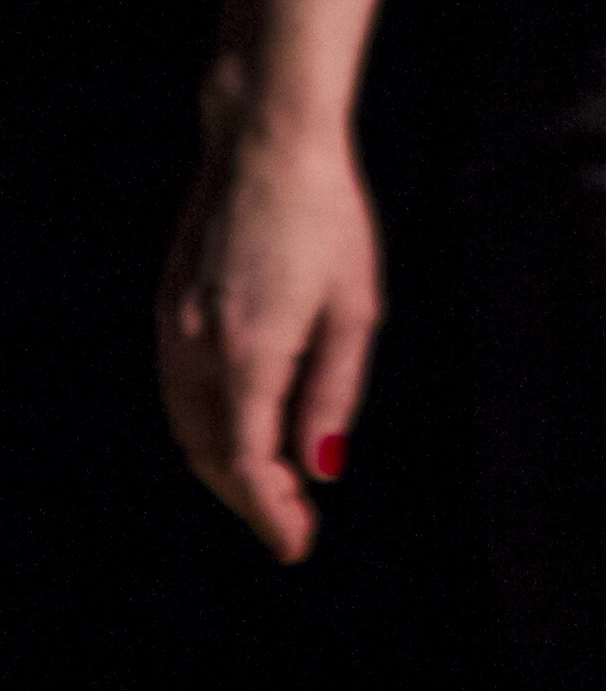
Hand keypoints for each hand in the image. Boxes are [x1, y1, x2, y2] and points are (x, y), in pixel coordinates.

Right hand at [156, 97, 384, 564]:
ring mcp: (172, 327)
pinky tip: (238, 430)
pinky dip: (205, 426)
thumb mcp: (355, 307)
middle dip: (249, 497)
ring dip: (224, 466)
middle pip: (210, 453)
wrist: (266, 145)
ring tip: (272, 488)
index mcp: (249, 352)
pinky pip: (178, 391)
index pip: (248, 462)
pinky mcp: (166, 307)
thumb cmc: (327, 219)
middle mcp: (196, 348)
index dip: (270, 512)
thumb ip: (335, 390)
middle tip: (292, 525)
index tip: (297, 545)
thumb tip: (322, 464)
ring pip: (187, 426)